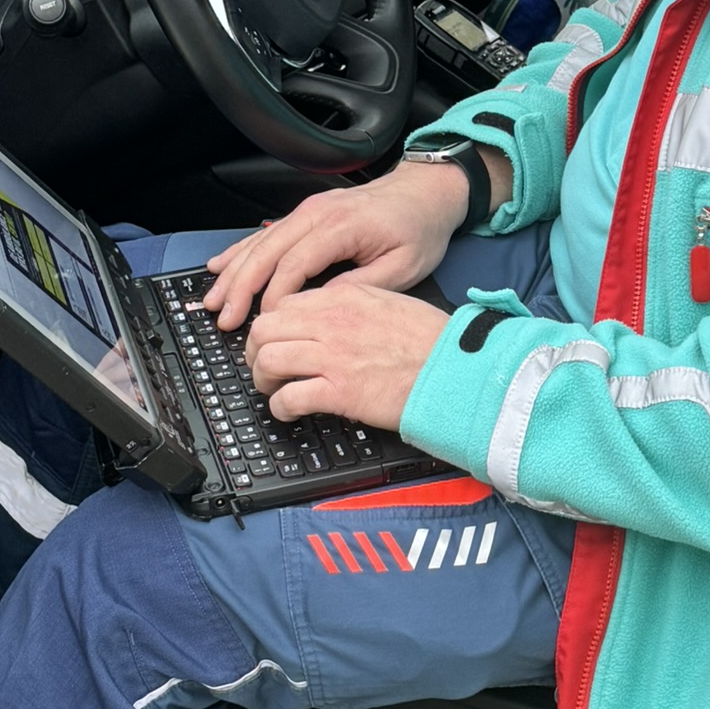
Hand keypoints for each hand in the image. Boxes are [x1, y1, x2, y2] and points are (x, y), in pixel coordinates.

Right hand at [203, 160, 476, 328]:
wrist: (426, 191)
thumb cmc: (419, 228)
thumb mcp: (404, 266)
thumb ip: (362, 286)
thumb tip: (323, 306)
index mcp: (341, 227)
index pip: (295, 265)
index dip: (274, 296)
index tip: (264, 323)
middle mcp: (317, 214)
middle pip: (267, 252)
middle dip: (241, 287)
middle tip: (224, 318)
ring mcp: (309, 211)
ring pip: (260, 242)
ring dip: (234, 271)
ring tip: (214, 299)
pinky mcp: (307, 213)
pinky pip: (267, 233)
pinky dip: (242, 250)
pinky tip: (221, 265)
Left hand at [244, 278, 450, 430]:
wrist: (454, 369)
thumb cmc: (430, 341)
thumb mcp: (388, 302)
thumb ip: (351, 303)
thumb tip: (322, 316)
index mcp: (343, 297)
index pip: (284, 304)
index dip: (271, 327)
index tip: (275, 342)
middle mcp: (332, 322)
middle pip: (264, 330)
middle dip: (256, 352)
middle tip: (264, 368)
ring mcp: (333, 356)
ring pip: (267, 361)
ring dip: (263, 379)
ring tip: (274, 390)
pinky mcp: (339, 392)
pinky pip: (288, 398)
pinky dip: (280, 407)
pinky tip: (289, 411)